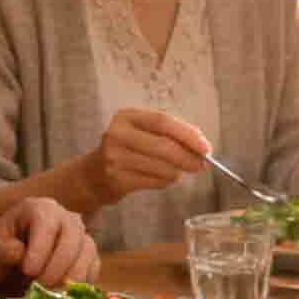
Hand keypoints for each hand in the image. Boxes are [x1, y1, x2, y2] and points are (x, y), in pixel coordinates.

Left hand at [0, 196, 97, 287]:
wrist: (4, 264)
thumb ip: (5, 249)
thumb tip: (23, 255)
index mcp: (39, 209)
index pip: (46, 223)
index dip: (40, 247)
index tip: (28, 270)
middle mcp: (64, 218)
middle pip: (73, 235)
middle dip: (59, 263)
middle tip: (42, 285)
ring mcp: (78, 236)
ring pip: (87, 250)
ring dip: (73, 274)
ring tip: (53, 293)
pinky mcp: (86, 256)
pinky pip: (93, 266)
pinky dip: (83, 281)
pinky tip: (64, 294)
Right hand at [81, 107, 208, 208]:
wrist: (93, 175)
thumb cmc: (127, 150)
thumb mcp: (141, 132)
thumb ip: (169, 133)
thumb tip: (201, 146)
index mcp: (126, 116)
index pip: (162, 121)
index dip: (187, 134)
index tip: (205, 146)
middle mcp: (117, 134)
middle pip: (163, 145)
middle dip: (187, 157)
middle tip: (201, 165)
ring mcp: (114, 158)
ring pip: (161, 166)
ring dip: (177, 171)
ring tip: (179, 171)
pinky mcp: (117, 180)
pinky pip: (154, 181)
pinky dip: (166, 181)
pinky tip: (164, 178)